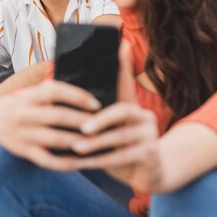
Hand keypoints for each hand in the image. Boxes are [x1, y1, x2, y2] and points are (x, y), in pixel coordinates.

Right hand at [0, 79, 101, 171]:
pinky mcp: (24, 151)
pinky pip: (48, 160)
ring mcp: (23, 134)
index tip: (96, 104)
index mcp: (28, 97)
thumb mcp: (31, 92)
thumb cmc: (21, 104)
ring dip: (79, 141)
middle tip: (103, 125)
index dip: (77, 96)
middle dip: (83, 120)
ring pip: (56, 139)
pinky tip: (81, 162)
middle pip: (58, 116)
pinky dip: (65, 163)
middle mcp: (24, 114)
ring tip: (97, 142)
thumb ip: (51, 91)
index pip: (54, 91)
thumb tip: (83, 92)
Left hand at [68, 40, 162, 190]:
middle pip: (122, 110)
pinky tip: (84, 164)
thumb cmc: (120, 147)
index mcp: (132, 106)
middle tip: (81, 128)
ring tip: (76, 148)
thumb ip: (94, 114)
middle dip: (100, 120)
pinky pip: (123, 156)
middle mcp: (144, 116)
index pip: (125, 82)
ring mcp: (151, 134)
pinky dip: (101, 160)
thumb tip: (64, 98)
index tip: (120, 44)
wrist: (149, 172)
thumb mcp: (109, 130)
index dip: (123, 64)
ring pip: (120, 136)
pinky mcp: (151, 154)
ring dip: (96, 144)